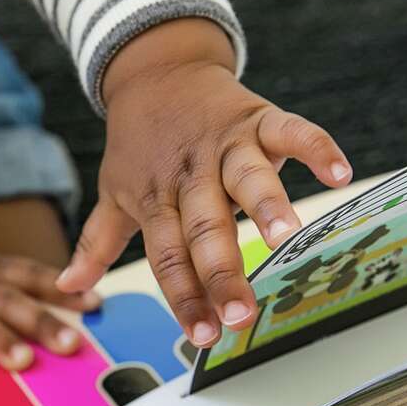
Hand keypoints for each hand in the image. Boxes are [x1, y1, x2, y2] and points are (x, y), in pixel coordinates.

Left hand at [56, 19, 350, 346]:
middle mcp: (191, 176)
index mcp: (157, 199)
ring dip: (266, 205)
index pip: (169, 257)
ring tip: (287, 237)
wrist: (155, 69)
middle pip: (207, 229)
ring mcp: (225, 144)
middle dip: (224, 273)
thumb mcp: (114, 190)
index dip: (185, 297)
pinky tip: (338, 173)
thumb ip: (97, 243)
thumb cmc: (139, 143)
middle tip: (243, 314)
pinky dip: (316, 148)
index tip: (204, 336)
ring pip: (247, 178)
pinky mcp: (257, 118)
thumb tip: (68, 288)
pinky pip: (291, 131)